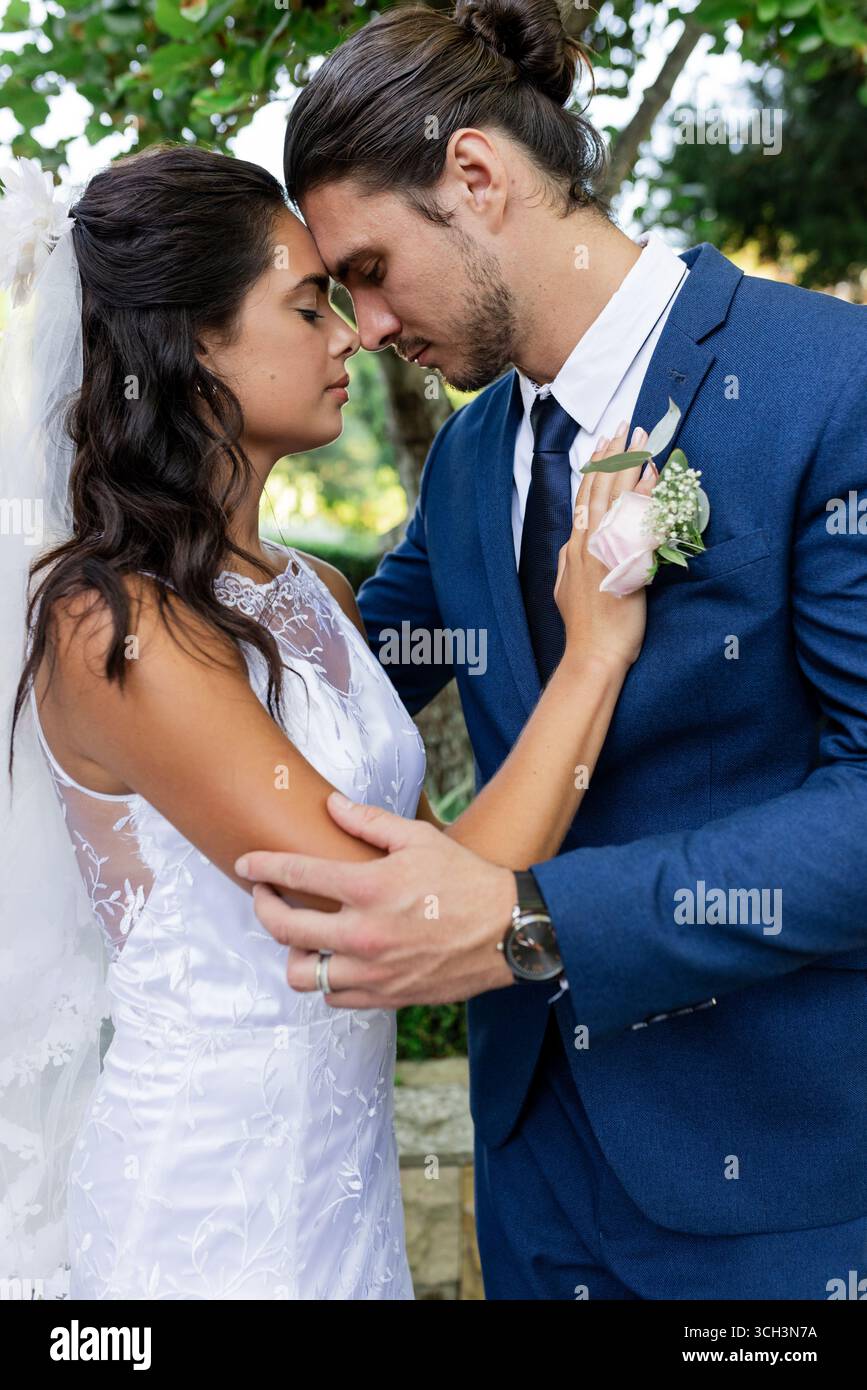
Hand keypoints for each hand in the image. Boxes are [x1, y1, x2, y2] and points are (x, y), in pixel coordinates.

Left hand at [236, 793, 517, 1007]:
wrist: (509, 931)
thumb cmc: (467, 879)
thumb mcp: (419, 839)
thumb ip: (370, 822)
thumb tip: (331, 805)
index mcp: (369, 888)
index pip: (296, 874)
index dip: (262, 866)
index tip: (246, 864)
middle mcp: (363, 934)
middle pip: (283, 929)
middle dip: (262, 907)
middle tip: (263, 895)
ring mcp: (373, 971)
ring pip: (302, 974)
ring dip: (292, 953)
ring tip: (299, 935)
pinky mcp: (387, 996)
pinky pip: (334, 997)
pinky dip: (325, 980)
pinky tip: (332, 959)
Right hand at [554, 421, 656, 671]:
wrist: (593, 654)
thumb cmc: (586, 628)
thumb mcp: (566, 589)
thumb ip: (569, 564)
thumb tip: (571, 547)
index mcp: (574, 547)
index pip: (585, 496)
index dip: (595, 467)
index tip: (604, 444)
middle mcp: (587, 542)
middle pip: (600, 487)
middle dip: (614, 454)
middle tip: (627, 426)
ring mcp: (605, 550)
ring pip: (616, 496)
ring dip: (630, 463)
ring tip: (642, 438)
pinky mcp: (624, 561)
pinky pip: (637, 519)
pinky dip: (645, 494)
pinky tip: (654, 474)